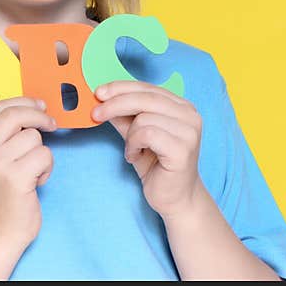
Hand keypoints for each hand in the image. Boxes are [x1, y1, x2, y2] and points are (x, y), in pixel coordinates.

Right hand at [0, 97, 57, 247]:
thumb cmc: (1, 196)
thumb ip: (3, 137)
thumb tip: (32, 108)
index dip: (22, 101)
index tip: (39, 105)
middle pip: (16, 114)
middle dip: (38, 115)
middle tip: (51, 124)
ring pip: (34, 137)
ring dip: (42, 152)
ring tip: (33, 170)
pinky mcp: (16, 178)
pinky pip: (44, 155)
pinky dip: (47, 168)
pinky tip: (37, 181)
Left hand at [92, 80, 203, 219]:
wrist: (174, 198)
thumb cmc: (156, 165)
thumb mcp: (135, 135)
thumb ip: (124, 116)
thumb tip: (103, 98)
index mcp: (181, 106)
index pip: (148, 87)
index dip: (121, 87)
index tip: (99, 92)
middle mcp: (190, 115)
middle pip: (145, 98)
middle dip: (115, 104)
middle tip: (96, 114)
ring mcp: (189, 132)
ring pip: (144, 118)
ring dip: (129, 135)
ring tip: (132, 150)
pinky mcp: (183, 149)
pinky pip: (147, 135)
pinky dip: (134, 145)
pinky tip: (135, 156)